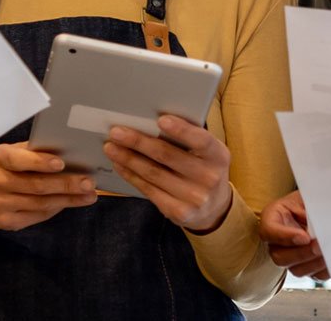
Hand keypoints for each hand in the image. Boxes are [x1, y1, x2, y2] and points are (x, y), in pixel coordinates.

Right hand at [0, 142, 97, 230]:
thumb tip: (68, 152)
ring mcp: (0, 204)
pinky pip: (37, 216)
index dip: (40, 162)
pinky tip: (70, 203)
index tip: (62, 163)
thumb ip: (32, 152)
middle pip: (36, 185)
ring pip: (40, 203)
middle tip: (88, 182)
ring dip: (68, 200)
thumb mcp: (9, 154)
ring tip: (88, 195)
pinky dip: (56, 209)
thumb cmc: (0, 169)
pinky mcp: (6, 222)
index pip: (19, 160)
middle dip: (66, 184)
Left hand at [103, 115, 234, 232]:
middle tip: (117, 132)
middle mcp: (209, 177)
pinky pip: (149, 190)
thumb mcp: (207, 153)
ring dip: (128, 159)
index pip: (201, 140)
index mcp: (218, 156)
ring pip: (153, 173)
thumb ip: (189, 139)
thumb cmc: (204, 170)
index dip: (181, 130)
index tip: (160, 119)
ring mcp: (194, 197)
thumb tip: (151, 121)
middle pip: (167, 156)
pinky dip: (131, 175)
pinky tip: (120, 165)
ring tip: (111, 147)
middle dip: (138, 142)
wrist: (214, 208)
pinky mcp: (178, 212)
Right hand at [257, 190, 326, 278]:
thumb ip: (309, 208)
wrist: (323, 206)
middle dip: (302, 254)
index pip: (268, 231)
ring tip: (329, 252)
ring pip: (296, 269)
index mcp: (273, 218)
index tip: (304, 237)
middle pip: (279, 257)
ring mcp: (290, 256)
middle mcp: (277, 241)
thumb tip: (320, 223)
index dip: (285, 237)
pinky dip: (324, 269)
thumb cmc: (311, 199)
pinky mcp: (307, 265)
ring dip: (314, 263)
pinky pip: (313, 275)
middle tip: (319, 246)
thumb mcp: (307, 196)